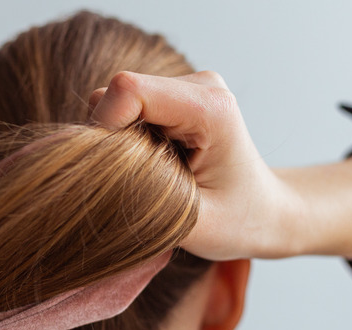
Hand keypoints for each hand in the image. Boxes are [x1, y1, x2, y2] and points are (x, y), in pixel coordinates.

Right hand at [89, 71, 351, 260]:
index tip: (115, 173)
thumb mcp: (191, 223)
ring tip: (152, 176)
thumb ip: (140, 197)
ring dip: (117, 145)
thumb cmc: (239, 221)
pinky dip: (124, 143)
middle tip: (140, 183)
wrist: (265, 212)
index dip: (105, 128)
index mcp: (211, 108)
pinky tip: (153, 166)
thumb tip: (87, 175)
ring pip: (113, 104)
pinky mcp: (171, 97)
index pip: (128, 90)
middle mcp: (198, 85)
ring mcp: (184, 87)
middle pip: (116, 97)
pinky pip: (122, 111)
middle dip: (110, 142)